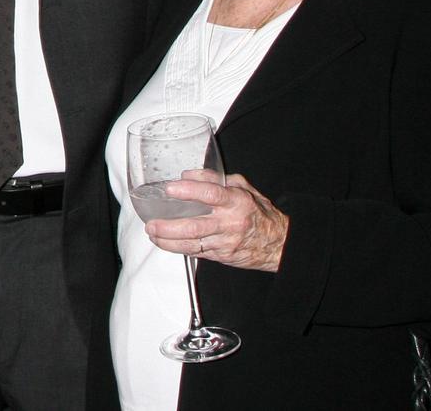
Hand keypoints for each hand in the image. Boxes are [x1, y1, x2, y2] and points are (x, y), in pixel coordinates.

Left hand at [146, 172, 289, 272]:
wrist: (279, 244)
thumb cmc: (258, 212)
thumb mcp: (242, 187)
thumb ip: (214, 179)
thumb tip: (187, 175)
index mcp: (236, 201)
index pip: (211, 194)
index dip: (189, 190)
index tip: (170, 188)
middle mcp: (230, 223)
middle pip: (196, 226)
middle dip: (170, 227)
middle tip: (152, 223)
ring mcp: (225, 242)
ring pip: (193, 244)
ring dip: (169, 241)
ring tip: (153, 233)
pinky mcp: (222, 256)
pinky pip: (197, 253)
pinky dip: (178, 248)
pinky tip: (164, 243)